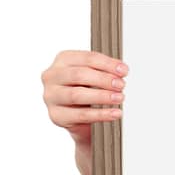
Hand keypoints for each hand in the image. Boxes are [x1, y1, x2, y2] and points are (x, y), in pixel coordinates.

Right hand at [42, 50, 126, 174]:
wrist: (78, 116)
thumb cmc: (86, 90)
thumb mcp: (94, 76)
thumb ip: (104, 71)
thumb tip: (121, 71)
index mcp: (63, 60)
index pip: (86, 58)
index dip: (107, 64)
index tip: (123, 71)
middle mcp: (53, 76)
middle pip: (79, 75)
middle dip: (103, 79)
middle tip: (121, 85)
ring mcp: (51, 96)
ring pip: (77, 95)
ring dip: (102, 96)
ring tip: (119, 98)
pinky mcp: (56, 115)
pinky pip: (80, 114)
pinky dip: (100, 114)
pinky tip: (114, 113)